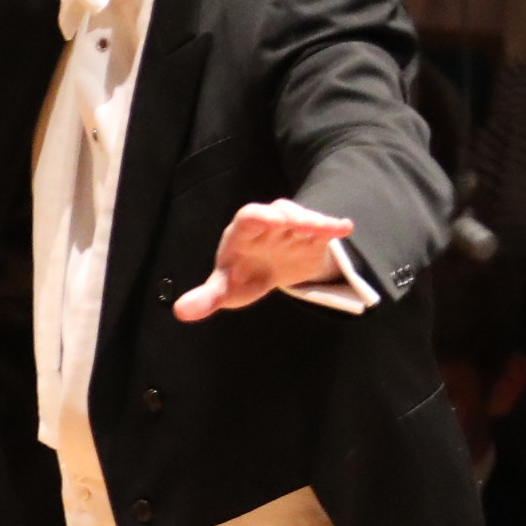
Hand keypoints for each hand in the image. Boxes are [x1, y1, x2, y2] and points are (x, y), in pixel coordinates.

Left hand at [171, 200, 357, 321]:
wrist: (273, 271)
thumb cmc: (244, 275)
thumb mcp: (226, 288)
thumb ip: (206, 298)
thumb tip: (180, 312)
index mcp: (243, 234)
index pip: (248, 218)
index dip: (257, 218)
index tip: (267, 220)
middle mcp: (270, 224)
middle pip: (279, 213)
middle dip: (287, 217)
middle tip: (293, 222)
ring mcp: (294, 228)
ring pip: (304, 218)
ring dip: (312, 223)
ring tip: (322, 229)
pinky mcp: (315, 236)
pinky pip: (325, 229)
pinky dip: (334, 227)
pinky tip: (345, 227)